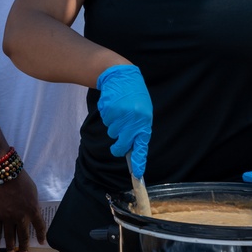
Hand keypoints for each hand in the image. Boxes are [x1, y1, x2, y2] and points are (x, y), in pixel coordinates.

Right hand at [0, 169, 45, 251]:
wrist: (4, 172)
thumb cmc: (20, 178)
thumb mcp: (32, 190)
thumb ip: (32, 203)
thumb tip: (31, 211)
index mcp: (33, 210)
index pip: (39, 226)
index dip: (41, 235)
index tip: (41, 242)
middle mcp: (21, 217)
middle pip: (23, 235)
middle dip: (24, 246)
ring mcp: (7, 217)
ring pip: (9, 236)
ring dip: (10, 246)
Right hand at [97, 64, 152, 178]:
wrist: (122, 76)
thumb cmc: (134, 97)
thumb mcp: (142, 112)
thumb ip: (137, 129)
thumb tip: (131, 148)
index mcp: (144, 122)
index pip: (142, 145)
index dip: (139, 161)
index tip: (137, 174)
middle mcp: (134, 120)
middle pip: (122, 143)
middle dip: (118, 146)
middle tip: (116, 147)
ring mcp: (121, 115)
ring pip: (112, 132)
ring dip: (114, 126)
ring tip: (119, 113)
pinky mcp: (110, 109)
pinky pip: (107, 121)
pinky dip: (108, 117)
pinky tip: (113, 106)